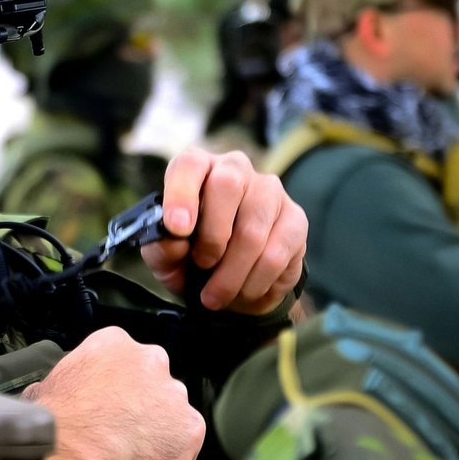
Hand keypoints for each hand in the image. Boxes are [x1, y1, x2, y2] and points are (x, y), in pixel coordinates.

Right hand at [0, 326, 203, 459]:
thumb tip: (45, 394)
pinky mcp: (190, 426)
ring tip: (136, 447)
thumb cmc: (54, 416)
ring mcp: (175, 393)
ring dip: (160, 422)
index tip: (107, 400)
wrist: (69, 447)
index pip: (124, 356)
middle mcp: (152, 359)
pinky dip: (176, 451)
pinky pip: (188, 438)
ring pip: (173, 407)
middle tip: (122, 423)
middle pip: (154, 377)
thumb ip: (66, 381)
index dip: (116, 381)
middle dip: (143, 397)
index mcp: (115, 341)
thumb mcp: (48, 384)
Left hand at [142, 148, 306, 314]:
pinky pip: (276, 254)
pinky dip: (255, 282)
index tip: (177, 228)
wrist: (232, 284)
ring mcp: (270, 191)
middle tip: (202, 266)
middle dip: (212, 236)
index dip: (181, 193)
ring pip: (253, 229)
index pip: (190, 164)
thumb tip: (173, 238)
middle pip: (227, 185)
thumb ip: (163, 246)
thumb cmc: (191, 258)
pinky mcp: (296, 219)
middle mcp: (235, 169)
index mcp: (197, 170)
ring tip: (217, 295)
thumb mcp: (166, 257)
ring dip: (231, 273)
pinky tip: (244, 291)